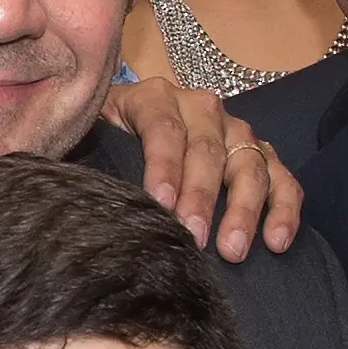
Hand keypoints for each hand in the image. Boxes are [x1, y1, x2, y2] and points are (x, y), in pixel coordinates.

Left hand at [98, 80, 300, 259]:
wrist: (125, 131)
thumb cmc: (103, 142)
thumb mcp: (86, 135)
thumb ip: (82, 150)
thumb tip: (63, 183)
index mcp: (153, 98)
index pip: (163, 129)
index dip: (164, 167)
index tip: (161, 206)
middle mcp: (200, 107)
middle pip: (207, 150)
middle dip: (201, 197)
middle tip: (194, 237)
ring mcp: (235, 129)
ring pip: (249, 165)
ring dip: (243, 209)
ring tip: (232, 250)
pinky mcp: (260, 153)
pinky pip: (281, 177)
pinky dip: (284, 208)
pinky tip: (277, 241)